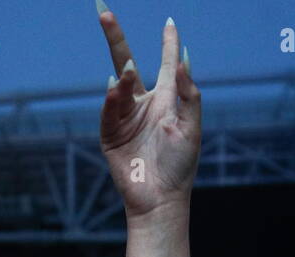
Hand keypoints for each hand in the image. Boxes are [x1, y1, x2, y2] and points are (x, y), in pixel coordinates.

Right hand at [97, 11, 200, 217]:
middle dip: (114, 37)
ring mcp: (124, 119)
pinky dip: (112, 100)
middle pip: (127, 63)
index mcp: (165, 101)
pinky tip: (116, 89)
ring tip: (128, 72)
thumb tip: (182, 61)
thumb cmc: (180, 167)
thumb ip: (188, 94)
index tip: (169, 22)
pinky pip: (109, 112)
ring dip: (123, 77)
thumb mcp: (191, 128)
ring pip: (119, 87)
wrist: (161, 200)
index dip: (167, 43)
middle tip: (103, 10)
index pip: (165, 64)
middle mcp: (143, 105)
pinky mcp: (110, 136)